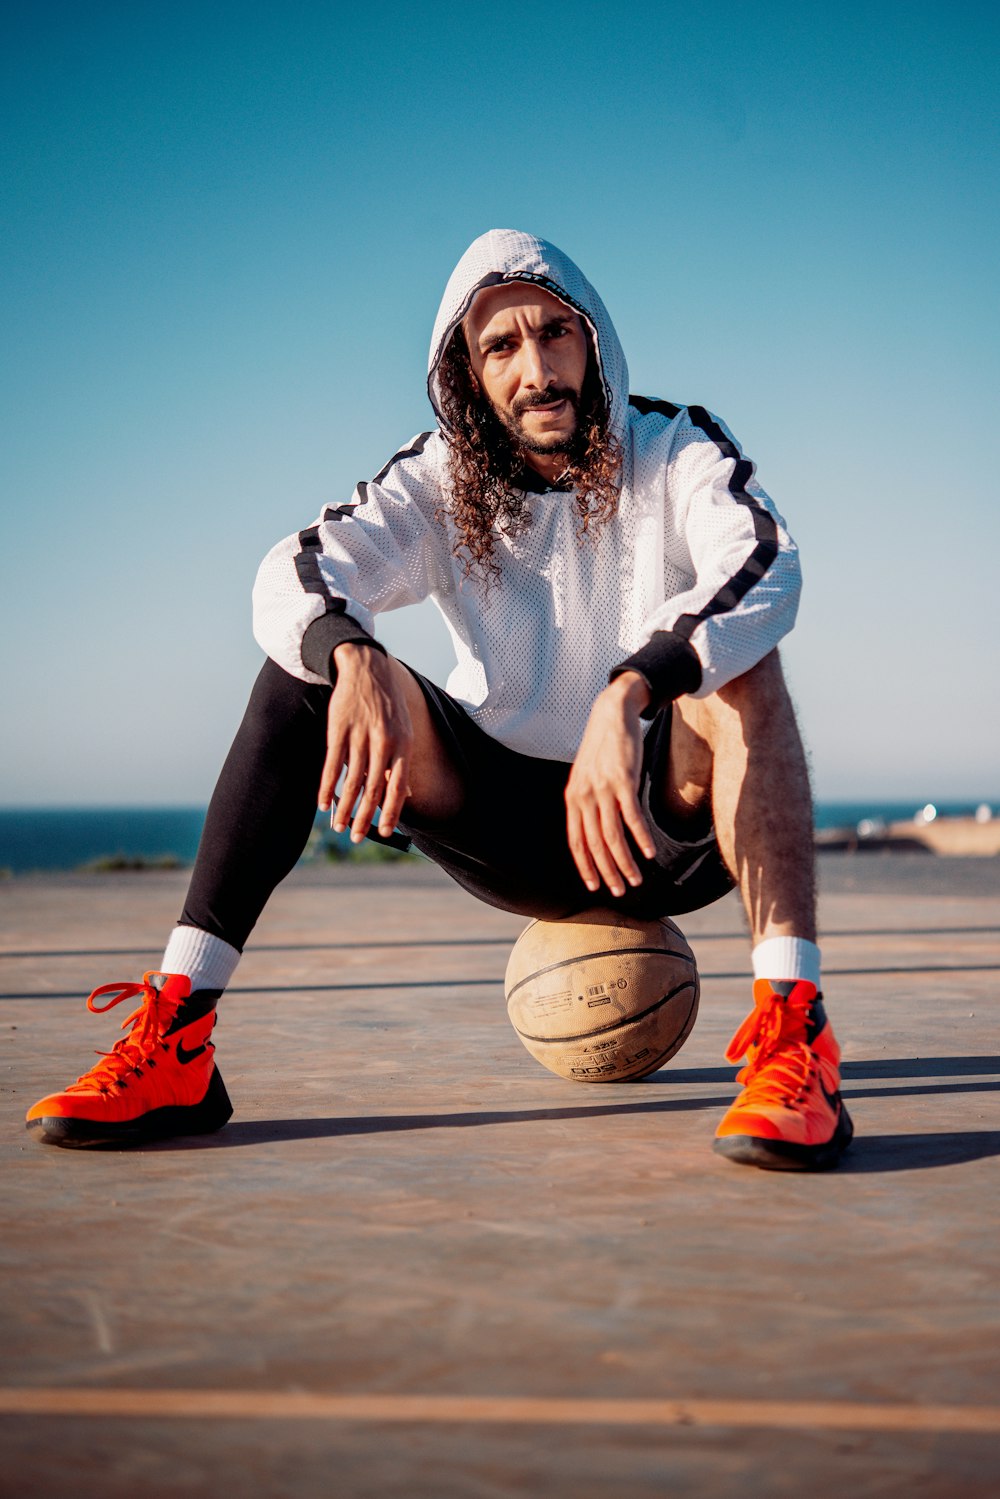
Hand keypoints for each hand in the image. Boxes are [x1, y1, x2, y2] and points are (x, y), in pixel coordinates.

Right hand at [319, 644, 412, 841]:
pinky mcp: (338, 730)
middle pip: (373, 788)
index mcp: (402, 744)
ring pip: (351, 780)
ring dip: (344, 808)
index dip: (391, 811)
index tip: (384, 833)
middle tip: (356, 838)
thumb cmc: (387, 705)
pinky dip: (327, 787)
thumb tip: (406, 795)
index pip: (397, 786)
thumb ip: (400, 763)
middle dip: (364, 817)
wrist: (367, 668)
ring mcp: (359, 735)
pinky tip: (324, 804)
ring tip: (338, 827)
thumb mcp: (403, 730)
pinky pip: (332, 765)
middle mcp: (383, 742)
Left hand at [565, 673, 655, 897]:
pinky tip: (649, 853)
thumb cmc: (603, 748)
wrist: (612, 713)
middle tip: (620, 891)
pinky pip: (631, 817)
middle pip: (594, 844)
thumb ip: (589, 801)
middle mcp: (584, 796)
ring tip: (636, 879)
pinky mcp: (623, 781)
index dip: (585, 866)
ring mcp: (603, 789)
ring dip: (625, 862)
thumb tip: (596, 828)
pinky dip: (641, 838)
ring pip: (612, 836)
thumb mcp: (587, 775)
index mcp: (573, 798)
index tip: (595, 886)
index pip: (575, 841)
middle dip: (607, 872)